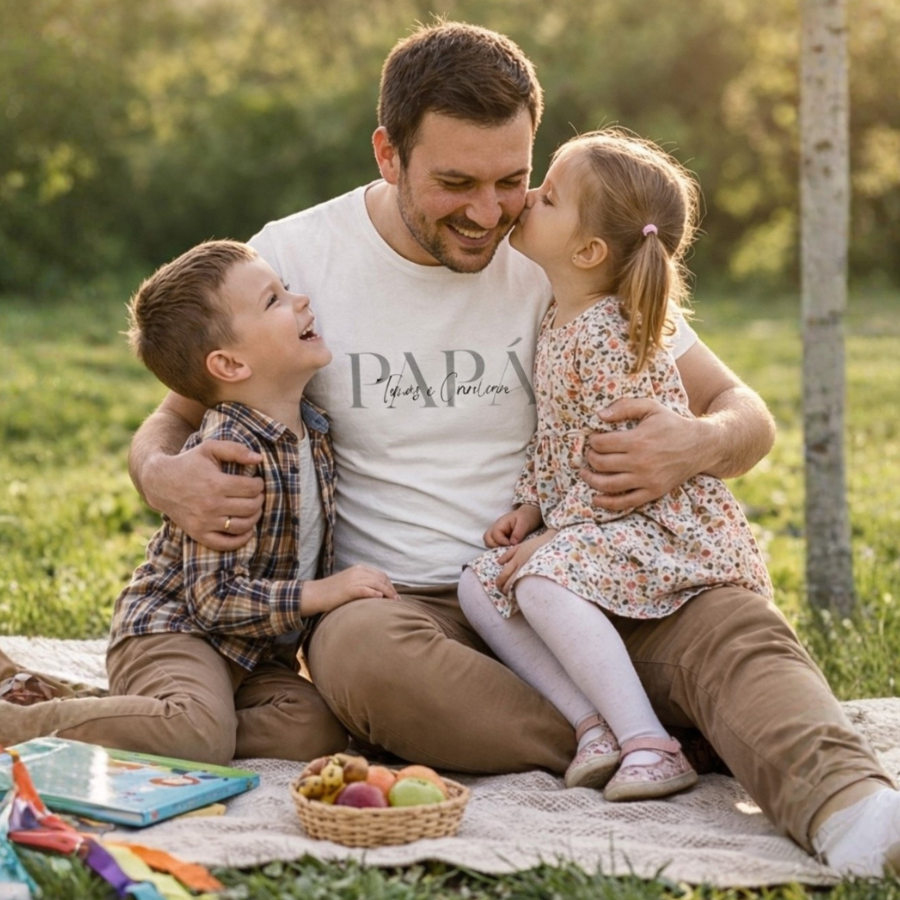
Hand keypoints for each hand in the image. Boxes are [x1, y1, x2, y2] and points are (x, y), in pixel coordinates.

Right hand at [145, 440, 264, 549]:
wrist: (160, 483)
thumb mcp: (210, 448)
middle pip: (250, 507)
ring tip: (253, 508)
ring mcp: (204, 522)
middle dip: (259, 499)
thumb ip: (236, 450)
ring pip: (243, 526)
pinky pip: (226, 544)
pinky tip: (248, 529)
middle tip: (257, 494)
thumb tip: (260, 458)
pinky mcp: (199, 534)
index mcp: (215, 484)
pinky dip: (242, 540)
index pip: (252, 489)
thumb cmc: (189, 463)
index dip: (260, 484)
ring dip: (255, 517)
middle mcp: (210, 505)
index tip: (257, 481)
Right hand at [302, 565, 399, 614]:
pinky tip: (380, 598)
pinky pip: (365, 589)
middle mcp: (357, 571)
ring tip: (393, 602)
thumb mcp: (349, 583)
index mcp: (359, 569)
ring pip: (376, 583)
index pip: (380, 575)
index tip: (395, 595)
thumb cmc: (332, 592)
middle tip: (397, 600)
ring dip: (387, 593)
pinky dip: (374, 593)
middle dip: (391, 589)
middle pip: (381, 578)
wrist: (315, 594)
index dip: (390, 585)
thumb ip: (362, 584)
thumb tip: (377, 593)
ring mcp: (353, 579)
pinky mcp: (348, 589)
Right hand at [484, 504, 542, 548]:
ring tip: (506, 550)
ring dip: (494, 547)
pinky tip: (507, 549)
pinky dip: (497, 548)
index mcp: (501, 523)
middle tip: (506, 549)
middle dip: (494, 546)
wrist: (530, 514)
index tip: (511, 545)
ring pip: (488, 541)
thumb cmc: (527, 517)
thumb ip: (518, 533)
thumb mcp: (525, 524)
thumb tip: (512, 543)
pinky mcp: (500, 537)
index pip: (495, 534)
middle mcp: (496, 527)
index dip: (502, 542)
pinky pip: (494, 543)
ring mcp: (497, 532)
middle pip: (487, 538)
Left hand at [496, 529, 556, 593]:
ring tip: (514, 594)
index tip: (500, 587)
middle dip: (505, 590)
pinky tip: (525, 592)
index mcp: (516, 560)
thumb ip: (508, 554)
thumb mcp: (520, 546)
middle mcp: (522, 567)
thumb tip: (498, 562)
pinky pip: (529, 587)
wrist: (552, 543)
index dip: (500, 584)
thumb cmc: (536, 545)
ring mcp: (531, 572)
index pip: (503, 576)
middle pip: (509, 584)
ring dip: (514, 592)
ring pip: (518, 588)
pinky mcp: (539, 575)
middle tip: (506, 593)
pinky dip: (524, 591)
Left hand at [582, 398, 701, 510]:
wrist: (700, 446)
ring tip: (584, 474)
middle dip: (590, 458)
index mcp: (638, 440)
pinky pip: (626, 502)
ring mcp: (647, 480)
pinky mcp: (653, 492)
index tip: (592, 439)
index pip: (602, 444)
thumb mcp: (651, 407)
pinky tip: (596, 498)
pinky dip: (608, 502)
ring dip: (591, 480)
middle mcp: (641, 462)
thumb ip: (625, 406)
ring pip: (609, 484)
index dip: (592, 441)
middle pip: (601, 464)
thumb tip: (599, 415)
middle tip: (589, 454)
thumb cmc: (672, 424)